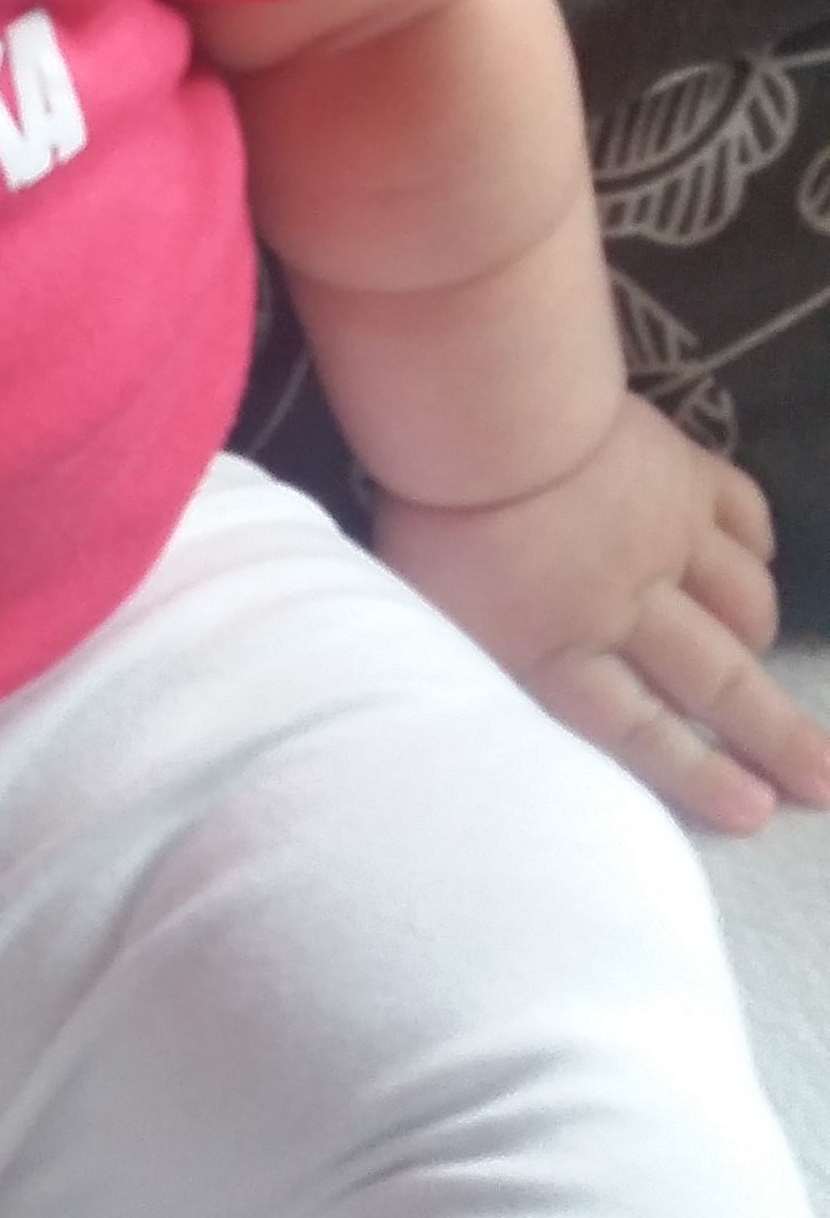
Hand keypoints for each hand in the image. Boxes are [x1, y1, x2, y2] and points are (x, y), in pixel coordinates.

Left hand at [375, 395, 829, 835]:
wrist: (484, 407)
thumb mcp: (428, 612)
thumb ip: (471, 661)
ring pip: (743, 604)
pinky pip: (746, 518)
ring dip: (760, 639)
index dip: (700, 774)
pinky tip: (756, 561)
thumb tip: (474, 710)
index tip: (757, 811)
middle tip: (827, 782)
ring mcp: (669, 536)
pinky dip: (757, 546)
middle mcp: (629, 606)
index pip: (638, 730)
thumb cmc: (431, 512)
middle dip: (776, 737)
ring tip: (766, 662)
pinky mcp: (686, 474)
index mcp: (558, 648)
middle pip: (714, 682)